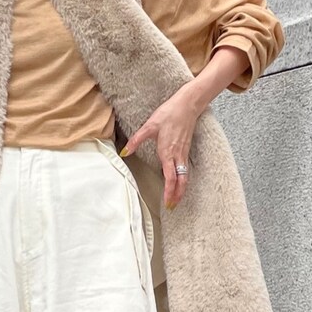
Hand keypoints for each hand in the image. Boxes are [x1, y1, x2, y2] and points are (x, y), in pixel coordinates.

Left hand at [121, 80, 211, 209]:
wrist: (187, 105)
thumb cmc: (169, 114)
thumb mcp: (149, 125)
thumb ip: (136, 140)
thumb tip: (124, 152)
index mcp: (168, 152)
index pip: (170, 177)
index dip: (169, 192)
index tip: (167, 202)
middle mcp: (177, 155)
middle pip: (181, 181)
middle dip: (177, 195)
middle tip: (172, 206)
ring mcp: (183, 153)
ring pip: (185, 176)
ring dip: (181, 189)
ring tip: (176, 199)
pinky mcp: (185, 150)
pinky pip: (185, 169)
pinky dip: (183, 180)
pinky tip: (179, 183)